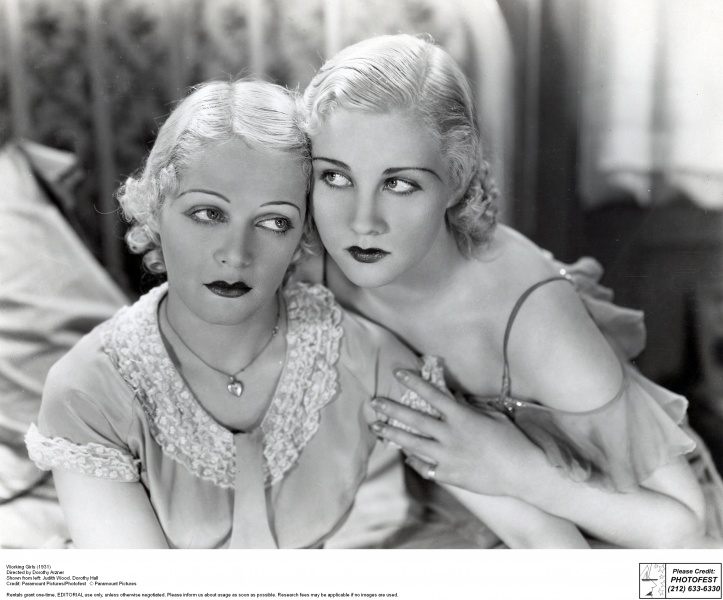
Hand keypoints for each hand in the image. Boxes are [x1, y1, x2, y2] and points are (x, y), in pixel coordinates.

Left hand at [371, 370, 549, 497]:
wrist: (523, 472)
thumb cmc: (512, 440)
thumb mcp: (492, 416)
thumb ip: (468, 407)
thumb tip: (452, 396)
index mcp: (461, 417)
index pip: (432, 394)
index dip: (413, 382)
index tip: (398, 373)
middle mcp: (449, 436)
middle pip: (413, 419)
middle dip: (391, 409)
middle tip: (374, 402)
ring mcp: (447, 457)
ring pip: (411, 443)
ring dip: (392, 433)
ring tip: (376, 426)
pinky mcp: (449, 475)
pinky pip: (424, 466)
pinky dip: (414, 459)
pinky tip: (406, 454)